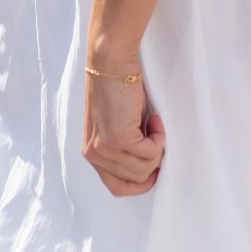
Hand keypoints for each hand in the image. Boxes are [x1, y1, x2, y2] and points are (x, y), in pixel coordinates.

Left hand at [82, 55, 166, 196]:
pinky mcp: (119, 138)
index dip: (140, 183)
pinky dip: (159, 137)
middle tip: (155, 135)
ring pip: (146, 168)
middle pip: (136, 179)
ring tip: (152, 123)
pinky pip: (151, 152)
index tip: (154, 167)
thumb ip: (125, 150)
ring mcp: (105, 148)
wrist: (111, 64)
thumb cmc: (118, 91)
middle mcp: (94, 155)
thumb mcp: (117, 128)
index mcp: (91, 154)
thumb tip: (150, 167)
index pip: (117, 187)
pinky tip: (153, 119)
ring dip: (157, 146)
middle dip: (153, 161)